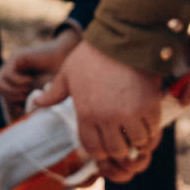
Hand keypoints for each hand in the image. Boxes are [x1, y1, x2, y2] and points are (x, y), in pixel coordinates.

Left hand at [0, 26, 82, 118]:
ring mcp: (15, 61)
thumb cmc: (61, 77)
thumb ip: (31, 100)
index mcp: (17, 76)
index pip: (1, 91)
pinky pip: (8, 74)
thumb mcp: (43, 92)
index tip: (21, 107)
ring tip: (27, 90)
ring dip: (12, 91)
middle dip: (9, 96)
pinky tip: (29, 81)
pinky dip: (17, 82)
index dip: (10, 101)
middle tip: (25, 97)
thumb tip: (17, 112)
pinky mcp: (19, 56)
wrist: (71, 58)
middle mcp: (14, 68)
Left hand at [32, 40, 163, 179]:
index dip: (99, 151)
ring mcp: (130, 113)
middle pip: (116, 150)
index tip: (104, 145)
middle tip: (122, 139)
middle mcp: (107, 117)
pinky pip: (153, 129)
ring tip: (136, 131)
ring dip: (137, 140)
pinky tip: (147, 122)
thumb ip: (54, 93)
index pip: (93, 148)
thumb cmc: (92, 55)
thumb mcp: (67, 73)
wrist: (122, 38)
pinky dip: (151, 129)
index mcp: (87, 113)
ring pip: (136, 143)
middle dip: (119, 148)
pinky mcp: (149, 105)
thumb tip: (36, 102)